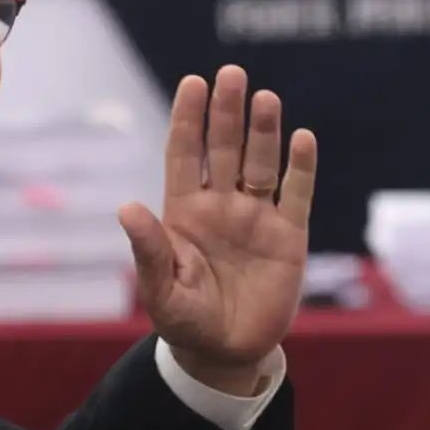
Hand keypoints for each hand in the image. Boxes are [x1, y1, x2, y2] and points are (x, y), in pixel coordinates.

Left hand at [118, 65, 316, 392]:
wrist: (226, 353)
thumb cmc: (185, 321)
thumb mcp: (161, 290)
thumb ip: (149, 249)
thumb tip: (127, 207)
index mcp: (185, 211)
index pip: (185, 153)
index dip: (188, 119)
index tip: (192, 83)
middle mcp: (221, 204)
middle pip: (225, 148)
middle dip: (227, 113)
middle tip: (231, 75)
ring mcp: (257, 217)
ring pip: (261, 164)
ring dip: (264, 132)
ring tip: (265, 98)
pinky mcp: (289, 237)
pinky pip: (296, 195)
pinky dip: (300, 168)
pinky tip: (301, 139)